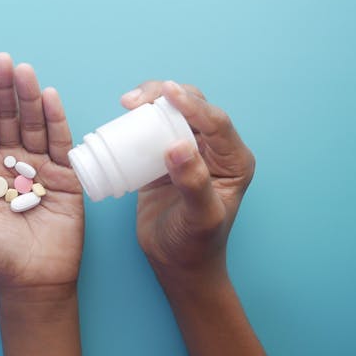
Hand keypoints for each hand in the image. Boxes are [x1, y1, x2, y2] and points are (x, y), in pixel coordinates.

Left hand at [0, 53, 83, 292]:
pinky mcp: (65, 176)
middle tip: (3, 61)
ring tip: (24, 72)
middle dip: (4, 88)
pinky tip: (49, 96)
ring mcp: (39, 166)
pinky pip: (60, 142)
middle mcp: (11, 161)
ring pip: (33, 123)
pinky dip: (56, 119)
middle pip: (7, 117)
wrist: (31, 280)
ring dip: (29, 96)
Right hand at [121, 80, 255, 283]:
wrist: (176, 263)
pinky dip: (137, 120)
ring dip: (150, 101)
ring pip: (170, 113)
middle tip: (135, 100)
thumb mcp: (200, 217)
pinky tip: (123, 118)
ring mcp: (186, 151)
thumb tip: (178, 147)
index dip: (191, 103)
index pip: (215, 122)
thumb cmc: (196, 244)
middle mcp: (212, 150)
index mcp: (232, 160)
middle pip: (192, 107)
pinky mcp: (162, 158)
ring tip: (127, 103)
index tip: (166, 92)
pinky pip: (150, 130)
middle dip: (165, 95)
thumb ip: (194, 183)